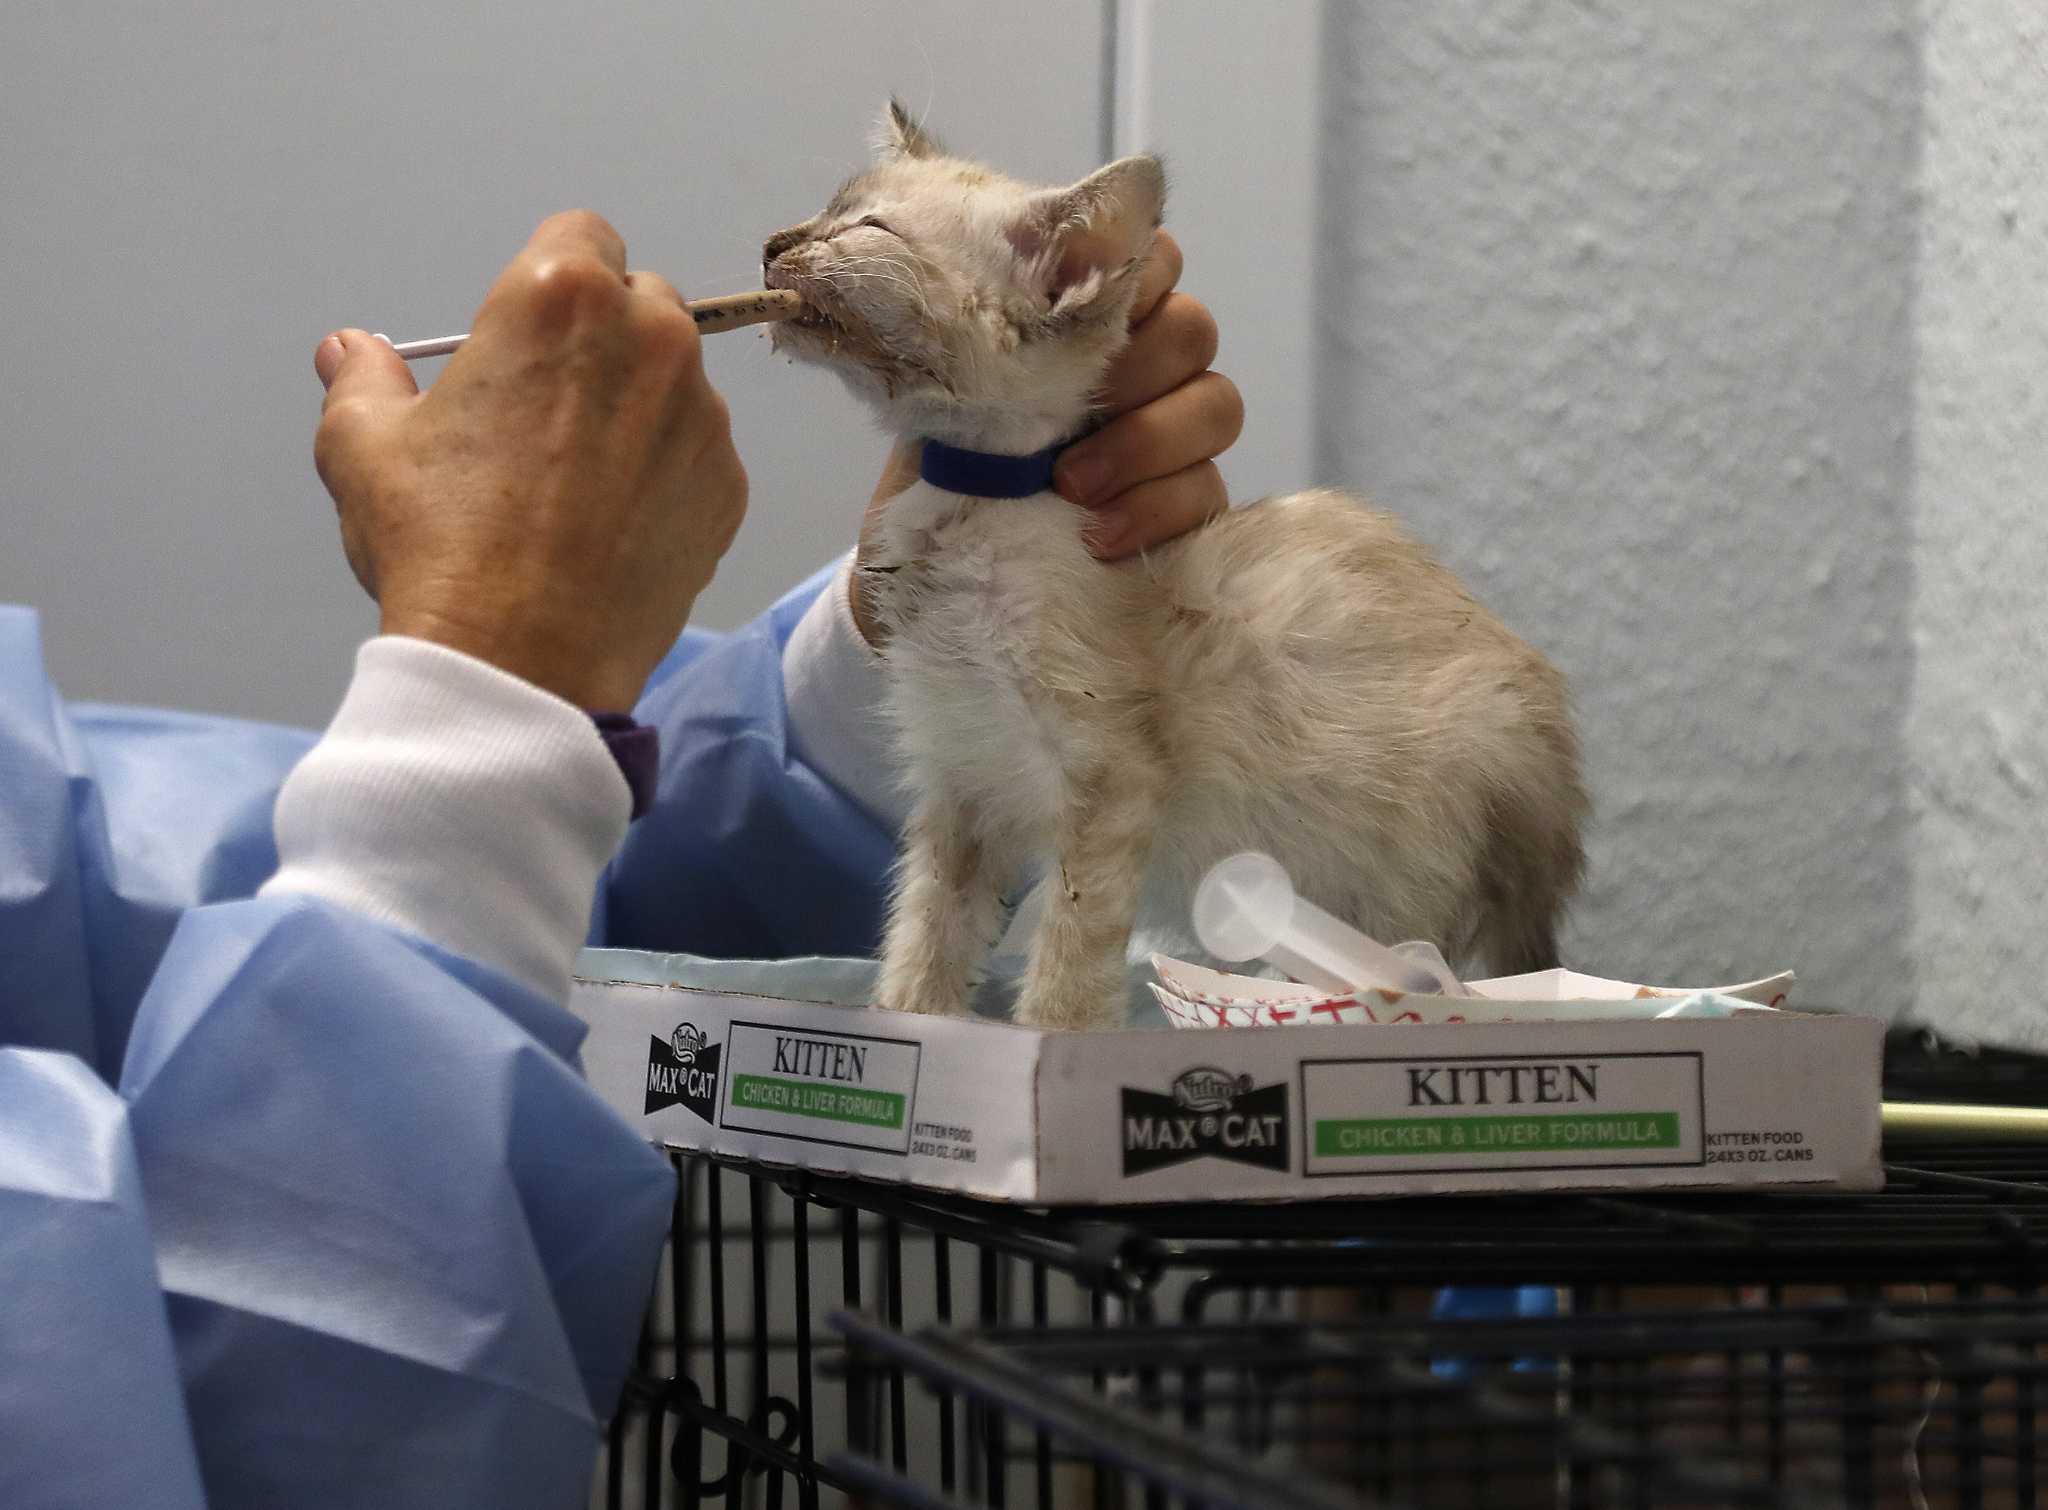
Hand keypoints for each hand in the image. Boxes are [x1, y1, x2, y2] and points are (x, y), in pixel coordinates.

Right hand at [311, 210, 748, 709]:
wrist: (522, 659)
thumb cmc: (441, 544)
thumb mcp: (363, 448)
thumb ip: (362, 378)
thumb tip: (350, 350)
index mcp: (559, 298)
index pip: (581, 237)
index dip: (552, 280)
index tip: (530, 330)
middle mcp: (651, 338)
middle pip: (639, 303)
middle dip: (601, 338)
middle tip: (548, 408)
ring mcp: (702, 415)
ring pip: (676, 381)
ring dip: (638, 406)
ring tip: (577, 479)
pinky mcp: (728, 485)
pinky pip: (699, 454)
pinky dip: (666, 473)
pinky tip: (614, 523)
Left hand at [851, 229, 1243, 644]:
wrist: (944, 542)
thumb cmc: (952, 448)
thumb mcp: (946, 384)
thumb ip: (981, 329)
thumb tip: (997, 271)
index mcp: (1096, 313)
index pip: (1150, 257)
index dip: (1131, 273)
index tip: (1074, 305)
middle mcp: (1152, 358)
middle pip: (1192, 329)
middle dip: (1136, 368)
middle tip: (1065, 412)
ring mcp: (1181, 428)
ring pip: (1217, 405)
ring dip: (1145, 442)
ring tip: (1071, 484)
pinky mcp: (1191, 498)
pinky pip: (1205, 491)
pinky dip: (1152, 510)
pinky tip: (1097, 533)